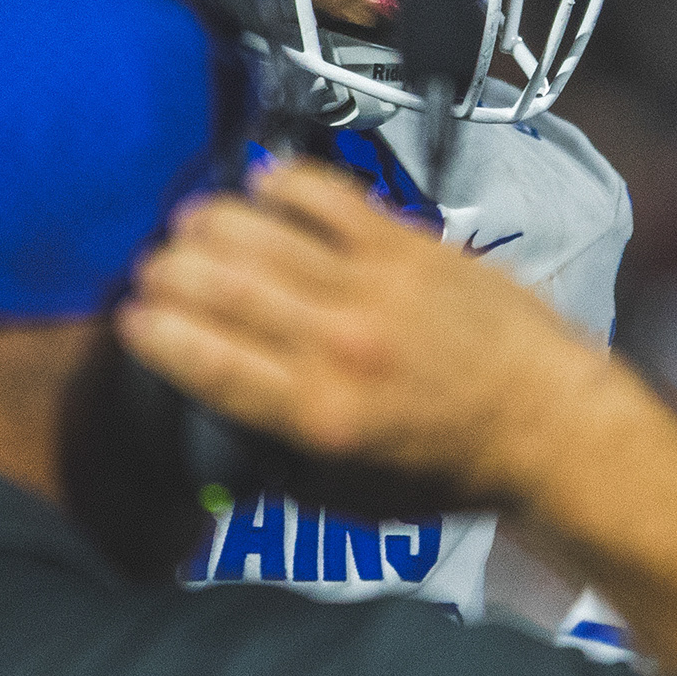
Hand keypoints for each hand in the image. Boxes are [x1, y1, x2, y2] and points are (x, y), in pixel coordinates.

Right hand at [122, 159, 632, 512]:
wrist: (547, 421)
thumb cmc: (451, 465)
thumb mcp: (354, 492)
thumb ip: (282, 456)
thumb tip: (221, 421)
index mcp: (320, 414)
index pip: (208, 361)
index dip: (155, 333)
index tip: (130, 318)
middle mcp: (340, 344)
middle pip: (221, 287)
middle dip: (169, 273)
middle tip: (155, 270)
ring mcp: (375, 285)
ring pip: (261, 234)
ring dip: (209, 224)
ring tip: (188, 226)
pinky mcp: (408, 243)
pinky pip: (327, 195)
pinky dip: (283, 182)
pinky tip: (259, 184)